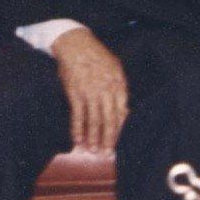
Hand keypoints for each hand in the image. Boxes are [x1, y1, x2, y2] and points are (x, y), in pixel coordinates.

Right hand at [52, 27, 128, 152]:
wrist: (77, 45)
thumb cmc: (98, 57)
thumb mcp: (116, 69)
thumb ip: (120, 88)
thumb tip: (124, 108)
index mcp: (119, 85)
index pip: (122, 112)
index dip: (120, 129)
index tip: (118, 141)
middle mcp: (106, 91)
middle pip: (109, 120)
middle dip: (108, 138)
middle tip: (106, 153)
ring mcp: (90, 93)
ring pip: (93, 120)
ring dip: (93, 137)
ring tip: (92, 151)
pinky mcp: (75, 94)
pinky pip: (77, 115)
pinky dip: (77, 129)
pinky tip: (78, 140)